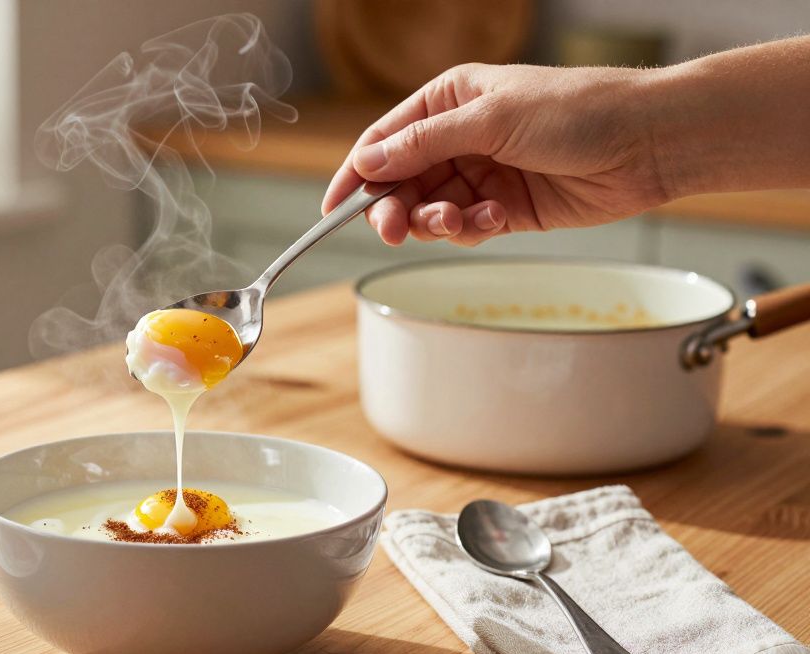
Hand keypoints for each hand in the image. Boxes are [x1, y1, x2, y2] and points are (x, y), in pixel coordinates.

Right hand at [322, 63, 670, 246]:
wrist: (648, 142)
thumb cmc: (578, 109)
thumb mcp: (491, 118)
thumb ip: (424, 144)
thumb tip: (368, 161)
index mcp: (450, 99)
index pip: (385, 140)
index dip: (356, 174)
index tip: (333, 209)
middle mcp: (461, 136)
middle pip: (402, 181)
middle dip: (394, 206)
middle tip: (393, 228)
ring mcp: (483, 173)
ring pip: (430, 208)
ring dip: (435, 221)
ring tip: (458, 220)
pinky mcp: (506, 208)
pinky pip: (466, 226)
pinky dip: (470, 228)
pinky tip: (493, 218)